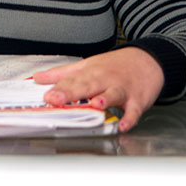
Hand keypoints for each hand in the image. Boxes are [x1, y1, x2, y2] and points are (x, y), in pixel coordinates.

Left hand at [32, 47, 163, 132]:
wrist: (147, 60)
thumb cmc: (115, 66)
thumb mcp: (87, 65)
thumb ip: (62, 74)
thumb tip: (37, 78)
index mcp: (90, 72)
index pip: (72, 80)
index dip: (59, 89)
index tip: (46, 96)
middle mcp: (104, 80)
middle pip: (87, 86)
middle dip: (71, 93)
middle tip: (57, 99)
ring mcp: (122, 90)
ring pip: (112, 94)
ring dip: (104, 99)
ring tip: (94, 104)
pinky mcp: (137, 100)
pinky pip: (133, 111)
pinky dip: (129, 118)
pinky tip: (123, 125)